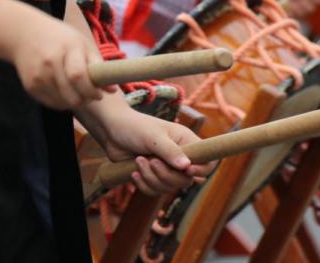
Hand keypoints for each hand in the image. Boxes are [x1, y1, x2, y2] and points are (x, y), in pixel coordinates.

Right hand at [9, 13, 112, 111]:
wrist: (24, 33)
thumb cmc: (60, 38)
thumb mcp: (81, 43)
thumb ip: (98, 66)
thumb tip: (113, 90)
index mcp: (67, 48)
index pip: (79, 77)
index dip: (92, 90)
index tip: (99, 94)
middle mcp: (50, 63)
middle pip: (72, 95)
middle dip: (86, 100)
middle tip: (91, 95)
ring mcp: (38, 76)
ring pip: (63, 103)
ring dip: (75, 102)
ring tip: (78, 91)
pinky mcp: (30, 86)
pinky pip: (52, 104)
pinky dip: (62, 102)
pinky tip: (65, 91)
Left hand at [80, 100, 214, 195]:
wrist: (112, 131)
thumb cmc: (135, 127)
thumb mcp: (153, 137)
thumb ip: (170, 151)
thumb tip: (187, 167)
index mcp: (186, 141)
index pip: (208, 161)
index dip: (201, 169)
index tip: (187, 170)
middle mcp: (179, 156)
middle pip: (186, 180)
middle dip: (167, 175)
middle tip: (151, 161)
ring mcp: (166, 168)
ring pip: (169, 187)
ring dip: (152, 178)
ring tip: (139, 161)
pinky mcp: (153, 176)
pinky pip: (155, 191)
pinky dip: (144, 184)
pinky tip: (134, 172)